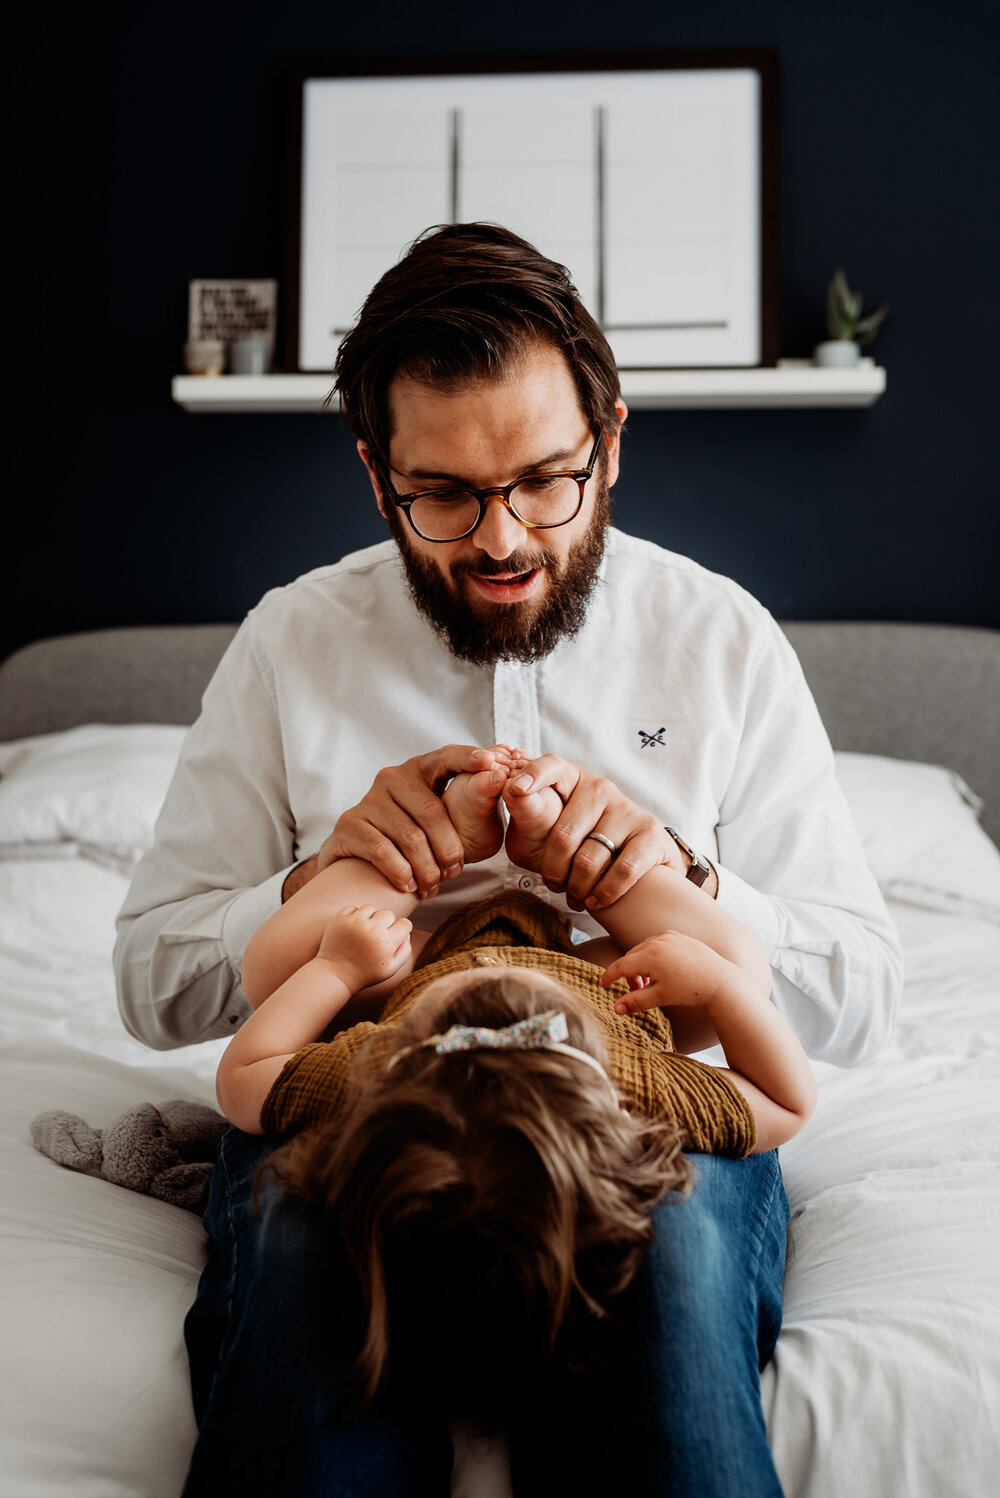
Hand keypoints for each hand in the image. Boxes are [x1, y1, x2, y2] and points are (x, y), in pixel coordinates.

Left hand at [316, 904, 412, 992]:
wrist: (336, 974)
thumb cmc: (365, 973)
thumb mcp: (390, 969)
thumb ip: (404, 951)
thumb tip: (407, 933)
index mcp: (386, 942)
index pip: (405, 924)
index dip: (402, 929)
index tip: (394, 935)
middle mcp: (372, 929)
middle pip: (388, 913)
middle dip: (385, 923)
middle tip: (376, 936)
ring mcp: (354, 922)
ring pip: (371, 907)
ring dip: (370, 917)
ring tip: (364, 931)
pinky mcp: (339, 919)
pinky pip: (353, 907)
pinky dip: (354, 915)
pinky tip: (352, 929)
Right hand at [317, 744, 504, 898]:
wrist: (365, 866)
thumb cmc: (418, 842)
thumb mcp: (448, 821)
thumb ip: (473, 804)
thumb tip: (497, 780)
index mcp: (421, 769)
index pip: (447, 757)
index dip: (467, 758)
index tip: (490, 762)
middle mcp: (393, 777)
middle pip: (431, 812)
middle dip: (449, 848)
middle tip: (455, 872)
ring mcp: (369, 798)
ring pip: (409, 837)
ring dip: (427, 868)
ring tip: (433, 885)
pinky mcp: (349, 822)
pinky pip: (381, 850)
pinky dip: (401, 872)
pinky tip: (409, 884)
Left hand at [503, 753, 684, 910]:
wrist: (629, 869)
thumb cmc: (573, 848)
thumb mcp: (540, 832)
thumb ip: (526, 814)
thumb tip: (515, 792)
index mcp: (570, 779)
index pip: (551, 766)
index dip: (534, 774)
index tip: (517, 789)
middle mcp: (600, 788)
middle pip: (563, 836)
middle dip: (553, 871)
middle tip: (554, 885)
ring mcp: (628, 809)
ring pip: (589, 860)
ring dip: (576, 888)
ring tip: (574, 896)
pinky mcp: (651, 834)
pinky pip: (622, 871)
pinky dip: (604, 892)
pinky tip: (595, 900)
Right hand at [601, 931, 733, 1014]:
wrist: (720, 980)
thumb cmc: (690, 990)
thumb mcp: (660, 997)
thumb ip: (635, 1001)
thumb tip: (615, 1009)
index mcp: (649, 956)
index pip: (620, 966)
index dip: (609, 976)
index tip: (603, 985)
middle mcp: (657, 941)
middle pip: (631, 957)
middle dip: (628, 973)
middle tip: (635, 990)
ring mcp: (668, 936)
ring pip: (643, 949)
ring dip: (640, 964)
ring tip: (649, 982)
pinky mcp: (678, 936)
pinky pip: (657, 943)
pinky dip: (652, 955)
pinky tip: (661, 971)